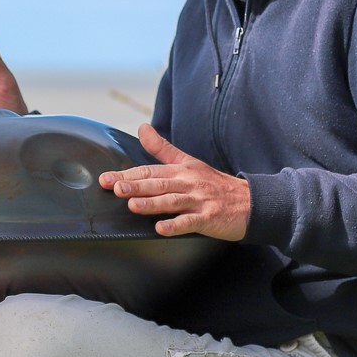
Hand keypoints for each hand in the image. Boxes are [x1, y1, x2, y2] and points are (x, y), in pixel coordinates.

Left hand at [99, 124, 249, 240]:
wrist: (251, 202)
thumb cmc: (215, 184)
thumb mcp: (189, 162)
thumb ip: (162, 148)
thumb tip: (142, 128)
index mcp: (181, 170)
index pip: (150, 170)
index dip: (127, 174)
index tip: (106, 177)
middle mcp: (188, 183)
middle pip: (158, 183)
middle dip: (135, 185)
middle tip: (114, 187)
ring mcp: (199, 201)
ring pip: (172, 201)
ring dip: (152, 203)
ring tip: (132, 205)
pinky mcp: (209, 218)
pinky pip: (190, 222)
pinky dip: (176, 225)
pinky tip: (161, 228)